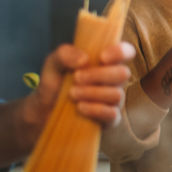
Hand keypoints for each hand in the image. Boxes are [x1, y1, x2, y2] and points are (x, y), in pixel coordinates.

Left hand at [20, 41, 134, 143]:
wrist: (45, 110)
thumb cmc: (55, 83)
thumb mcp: (53, 63)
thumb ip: (65, 54)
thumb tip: (85, 60)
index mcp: (106, 62)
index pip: (126, 52)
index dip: (120, 52)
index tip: (101, 57)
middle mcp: (114, 80)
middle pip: (123, 73)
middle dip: (99, 75)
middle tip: (76, 77)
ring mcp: (114, 100)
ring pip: (117, 94)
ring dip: (92, 93)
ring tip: (72, 93)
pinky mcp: (110, 119)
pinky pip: (113, 114)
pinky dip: (95, 109)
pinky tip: (79, 107)